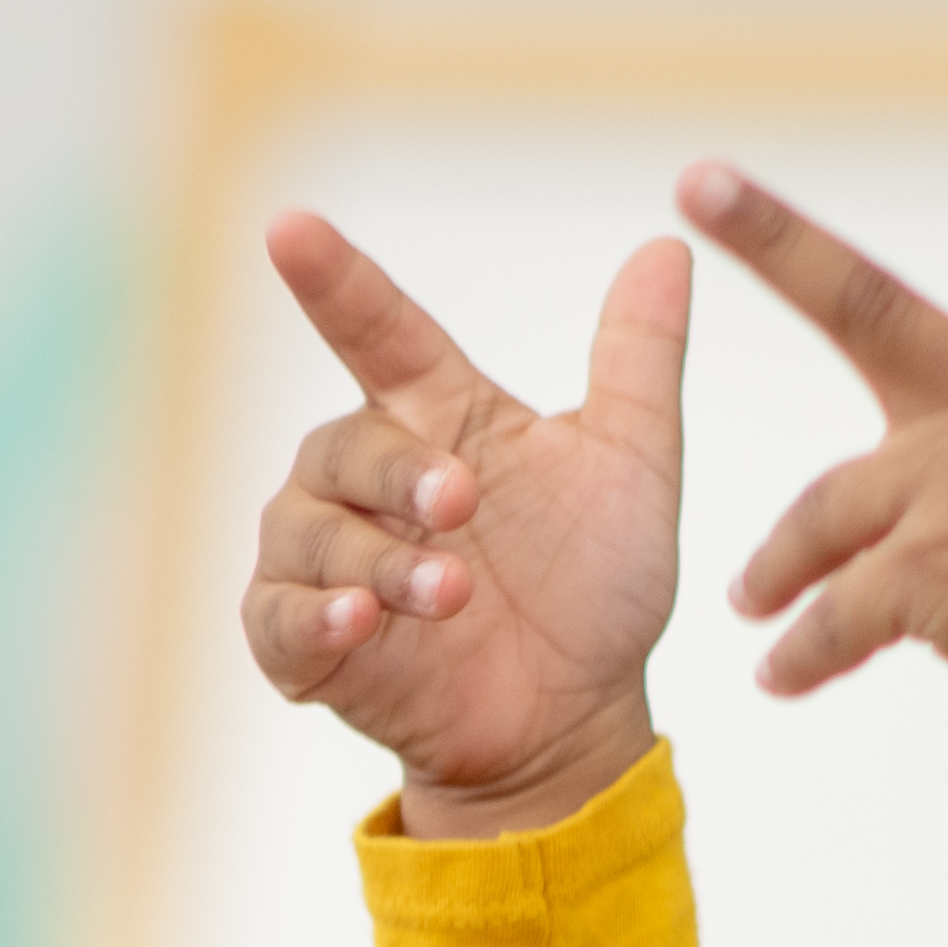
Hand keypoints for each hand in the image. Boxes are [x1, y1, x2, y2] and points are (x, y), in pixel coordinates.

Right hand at [244, 215, 690, 840]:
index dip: (333, 279)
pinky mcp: (298, 639)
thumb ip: (639, 362)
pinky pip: (279, 614)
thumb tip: (668, 245)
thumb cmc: (594, 588)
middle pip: (345, 443)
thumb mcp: (631, 468)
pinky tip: (358, 621)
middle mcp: (362, 475)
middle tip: (461, 504)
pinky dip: (316, 615)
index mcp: (434, 415)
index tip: (290, 227)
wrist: (569, 720)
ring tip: (451, 592)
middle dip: (398, 472)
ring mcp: (323, 556)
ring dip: (378, 559)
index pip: (375, 329)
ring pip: (311, 531)